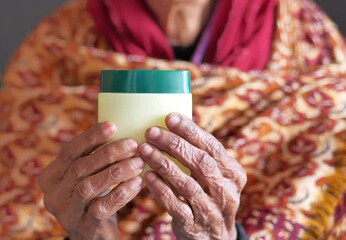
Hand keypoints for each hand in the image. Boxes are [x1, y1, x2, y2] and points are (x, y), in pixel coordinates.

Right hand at [38, 122, 143, 239]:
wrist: (94, 235)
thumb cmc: (94, 197)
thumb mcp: (87, 176)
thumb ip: (92, 156)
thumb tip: (116, 125)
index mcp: (50, 176)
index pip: (68, 151)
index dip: (90, 137)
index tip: (113, 125)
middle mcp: (52, 194)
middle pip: (79, 167)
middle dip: (108, 153)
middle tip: (132, 144)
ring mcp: (65, 213)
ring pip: (89, 186)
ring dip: (116, 172)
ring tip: (138, 162)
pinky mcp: (82, 228)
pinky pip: (102, 207)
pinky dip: (121, 193)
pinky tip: (137, 183)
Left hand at [138, 113, 246, 239]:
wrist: (214, 238)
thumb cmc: (208, 195)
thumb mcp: (214, 176)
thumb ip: (201, 155)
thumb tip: (173, 122)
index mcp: (233, 173)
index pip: (212, 147)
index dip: (190, 131)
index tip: (169, 117)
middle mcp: (226, 191)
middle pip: (201, 163)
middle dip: (174, 144)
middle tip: (152, 132)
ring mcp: (211, 210)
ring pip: (187, 184)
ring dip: (163, 164)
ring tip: (144, 149)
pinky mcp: (194, 225)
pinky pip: (176, 205)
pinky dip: (160, 189)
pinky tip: (147, 176)